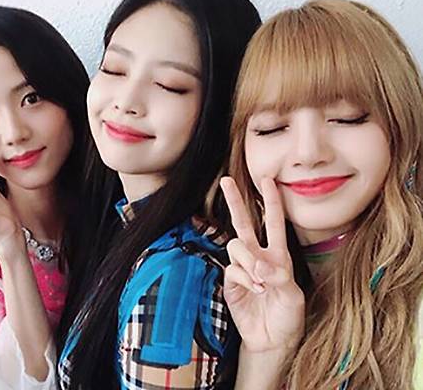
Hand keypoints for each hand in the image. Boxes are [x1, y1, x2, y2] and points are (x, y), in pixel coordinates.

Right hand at [220, 177, 304, 352]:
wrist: (272, 339)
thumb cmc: (288, 316)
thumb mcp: (293, 295)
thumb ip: (278, 277)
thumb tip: (259, 266)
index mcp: (278, 255)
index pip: (274, 222)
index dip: (271, 200)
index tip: (267, 179)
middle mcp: (258, 257)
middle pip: (243, 223)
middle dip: (235, 201)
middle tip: (226, 180)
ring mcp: (242, 268)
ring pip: (236, 246)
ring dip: (248, 260)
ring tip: (260, 280)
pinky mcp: (230, 281)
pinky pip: (232, 269)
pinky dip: (244, 278)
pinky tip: (255, 290)